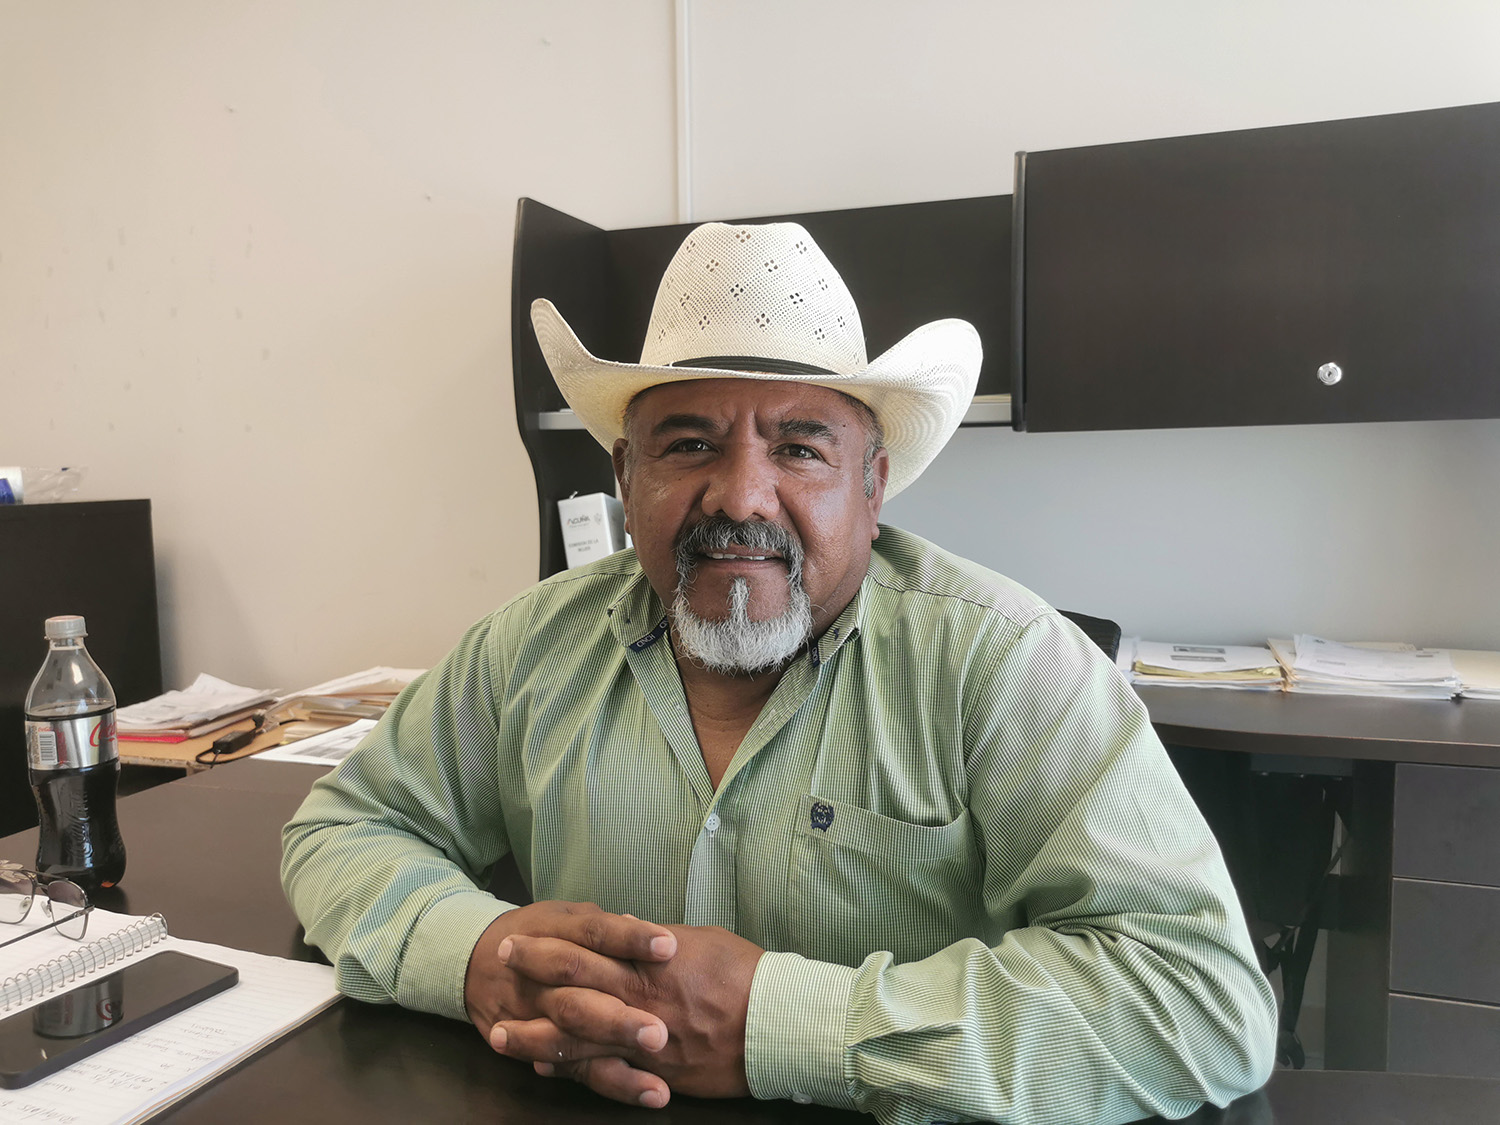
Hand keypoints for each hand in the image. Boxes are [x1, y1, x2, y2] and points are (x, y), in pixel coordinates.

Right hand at [464, 900, 677, 1091]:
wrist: (473, 960)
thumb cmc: (539, 934)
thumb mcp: (566, 916)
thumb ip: (605, 927)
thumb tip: (646, 931)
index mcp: (554, 934)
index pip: (594, 934)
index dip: (629, 940)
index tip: (668, 947)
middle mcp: (540, 978)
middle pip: (578, 999)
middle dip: (617, 1020)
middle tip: (659, 1034)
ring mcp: (533, 1016)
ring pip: (569, 1043)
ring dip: (615, 1068)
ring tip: (657, 1088)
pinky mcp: (532, 1046)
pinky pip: (568, 1068)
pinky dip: (601, 1081)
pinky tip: (640, 1093)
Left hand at [492, 923, 763, 1105]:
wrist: (778, 1024)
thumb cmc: (745, 975)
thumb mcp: (701, 939)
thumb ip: (654, 936)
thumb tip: (622, 923)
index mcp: (649, 962)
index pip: (587, 947)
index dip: (547, 945)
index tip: (517, 939)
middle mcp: (640, 999)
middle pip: (571, 986)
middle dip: (531, 977)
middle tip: (498, 969)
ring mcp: (644, 1039)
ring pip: (577, 1038)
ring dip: (535, 1037)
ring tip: (501, 1035)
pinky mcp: (656, 1072)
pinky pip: (604, 1073)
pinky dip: (572, 1070)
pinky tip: (546, 1068)